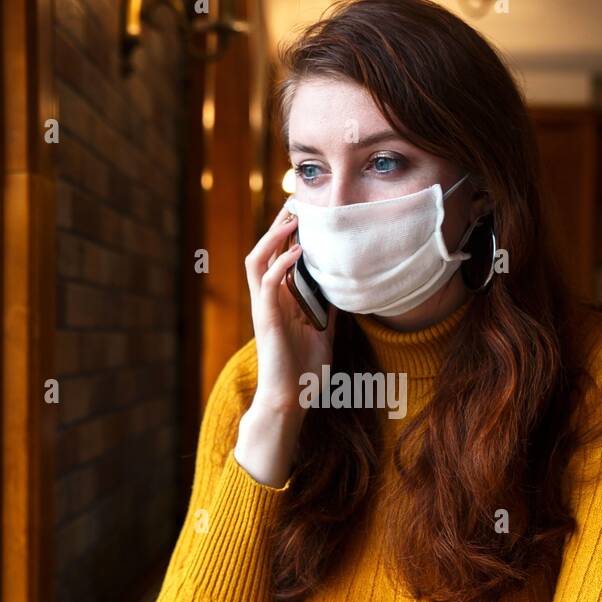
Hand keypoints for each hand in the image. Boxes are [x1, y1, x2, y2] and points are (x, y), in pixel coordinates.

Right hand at [244, 203, 336, 414]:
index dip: (288, 232)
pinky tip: (297, 251)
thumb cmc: (305, 371)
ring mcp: (264, 307)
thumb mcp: (324, 332)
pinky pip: (267, 283)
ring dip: (272, 236)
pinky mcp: (266, 319)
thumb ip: (327, 309)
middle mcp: (268, 299)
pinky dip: (280, 263)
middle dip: (278, 225)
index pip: (278, 256)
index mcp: (280, 300)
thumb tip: (344, 289)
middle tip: (297, 202)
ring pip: (256, 259)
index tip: (306, 211)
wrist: (291, 399)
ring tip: (291, 218)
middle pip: (264, 250)